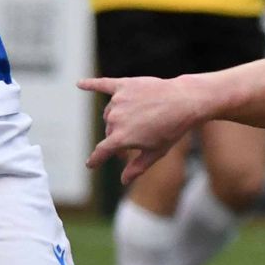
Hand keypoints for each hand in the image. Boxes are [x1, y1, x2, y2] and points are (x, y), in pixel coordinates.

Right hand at [78, 75, 203, 183]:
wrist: (185, 102)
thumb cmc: (172, 129)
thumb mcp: (156, 153)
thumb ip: (137, 167)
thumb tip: (123, 181)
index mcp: (121, 138)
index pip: (101, 152)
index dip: (95, 160)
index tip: (91, 164)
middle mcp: (116, 119)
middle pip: (109, 131)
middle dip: (117, 138)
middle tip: (134, 143)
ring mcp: (119, 100)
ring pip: (110, 113)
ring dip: (117, 119)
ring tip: (135, 122)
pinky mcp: (124, 85)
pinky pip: (103, 84)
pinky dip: (91, 84)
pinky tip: (80, 83)